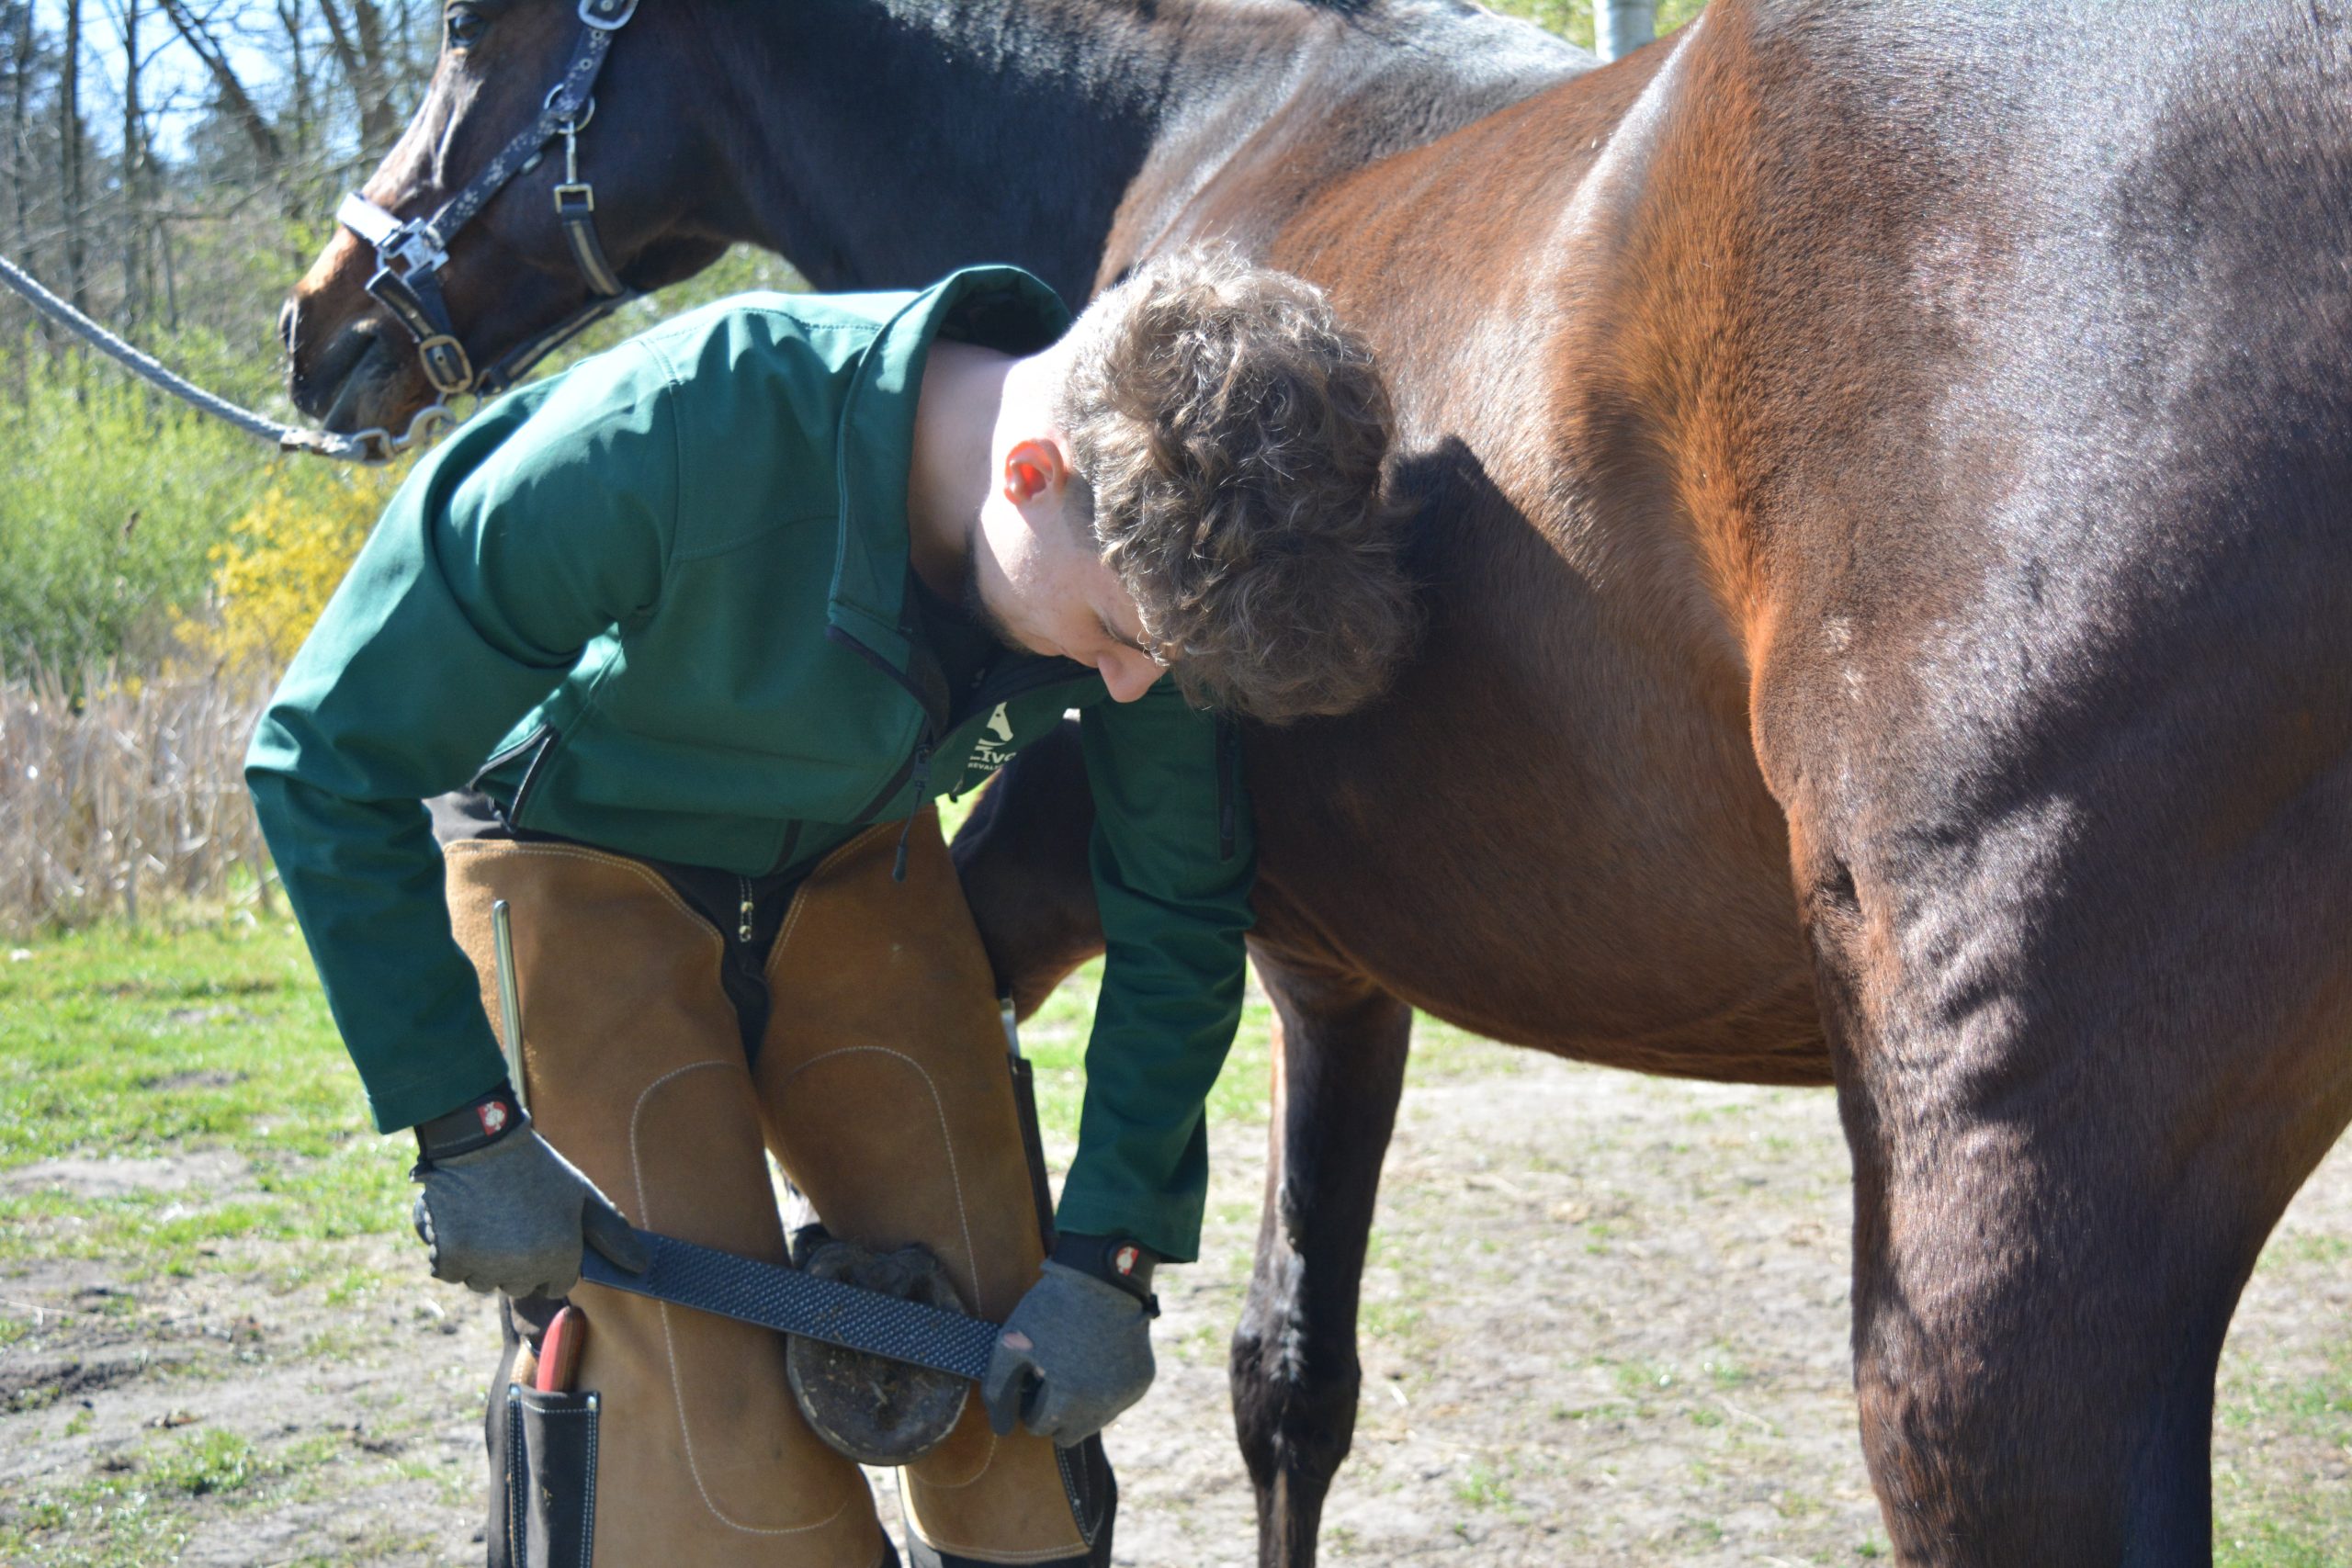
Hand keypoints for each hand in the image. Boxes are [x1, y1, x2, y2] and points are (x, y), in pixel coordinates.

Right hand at [411, 1126, 645, 1297]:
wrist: (481, 1141)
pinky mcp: (450, 1259)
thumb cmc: (537, 1169)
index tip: (540, 1236)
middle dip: (517, 1264)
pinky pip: (451, 1273)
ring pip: (483, 1282)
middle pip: (520, 1287)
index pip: (557, 1285)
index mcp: (560, 1257)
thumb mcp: (583, 1196)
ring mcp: (485, 1266)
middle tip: (512, 1223)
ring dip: (483, 1261)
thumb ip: (612, 1235)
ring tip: (488, 1219)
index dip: (550, 1262)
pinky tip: (462, 1223)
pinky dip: (452, 1254)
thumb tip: (642, 1267)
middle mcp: (524, 1270)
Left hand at [981, 1261, 1154, 1443]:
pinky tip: (1098, 1358)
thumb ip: (999, 1389)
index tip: (1031, 1383)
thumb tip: (1001, 1427)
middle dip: (1055, 1415)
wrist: (1104, 1275)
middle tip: (1051, 1382)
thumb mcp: (1011, 1343)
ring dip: (1081, 1405)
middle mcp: (1101, 1406)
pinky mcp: (1142, 1381)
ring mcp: (1126, 1394)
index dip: (1029, 1406)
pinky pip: (1117, 1400)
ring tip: (1074, 1368)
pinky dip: (1105, 1388)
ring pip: (1095, 1420)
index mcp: (1067, 1400)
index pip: (1039, 1427)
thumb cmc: (1052, 1308)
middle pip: (1069, 1434)